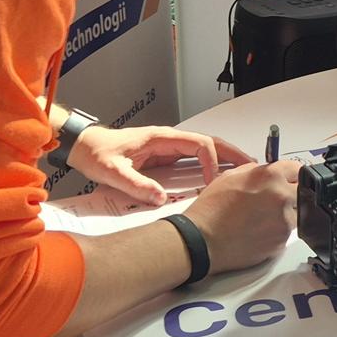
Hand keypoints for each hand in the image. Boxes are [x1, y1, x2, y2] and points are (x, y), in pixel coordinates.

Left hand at [70, 124, 256, 205]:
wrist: (83, 147)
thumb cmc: (96, 154)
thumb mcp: (112, 171)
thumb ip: (135, 184)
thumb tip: (160, 198)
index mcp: (163, 138)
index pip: (200, 145)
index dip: (211, 163)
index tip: (213, 183)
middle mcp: (170, 140)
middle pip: (211, 142)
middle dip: (233, 154)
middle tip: (253, 167)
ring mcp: (169, 148)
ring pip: (206, 149)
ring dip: (226, 158)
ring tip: (245, 172)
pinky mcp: (166, 157)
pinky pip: (195, 159)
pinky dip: (212, 165)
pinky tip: (220, 177)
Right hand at [183, 160, 299, 274]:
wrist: (201, 241)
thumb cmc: (210, 210)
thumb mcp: (230, 176)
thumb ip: (255, 170)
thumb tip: (267, 170)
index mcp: (271, 177)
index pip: (297, 169)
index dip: (291, 175)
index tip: (289, 179)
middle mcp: (282, 196)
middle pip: (301, 191)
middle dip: (290, 193)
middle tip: (272, 201)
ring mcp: (284, 220)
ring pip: (295, 213)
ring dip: (283, 214)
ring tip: (259, 218)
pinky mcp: (281, 241)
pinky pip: (285, 232)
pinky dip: (275, 231)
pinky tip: (256, 231)